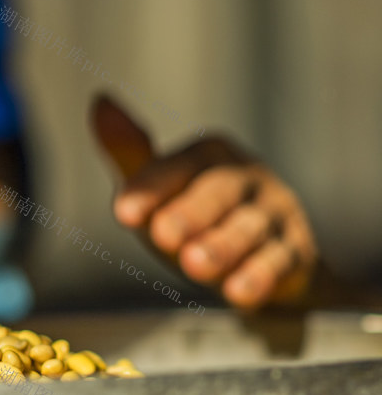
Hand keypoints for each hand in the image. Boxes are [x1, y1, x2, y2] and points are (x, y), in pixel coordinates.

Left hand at [91, 94, 317, 309]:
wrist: (258, 254)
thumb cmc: (194, 211)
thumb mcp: (158, 184)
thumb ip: (130, 150)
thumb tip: (100, 101)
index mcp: (209, 154)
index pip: (178, 167)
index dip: (150, 188)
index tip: (123, 213)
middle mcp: (247, 177)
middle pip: (218, 192)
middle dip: (190, 213)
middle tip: (162, 234)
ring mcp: (275, 213)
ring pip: (249, 228)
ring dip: (223, 247)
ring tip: (194, 265)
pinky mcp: (295, 252)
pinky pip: (280, 262)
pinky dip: (259, 277)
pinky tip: (239, 293)